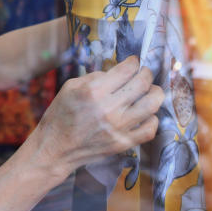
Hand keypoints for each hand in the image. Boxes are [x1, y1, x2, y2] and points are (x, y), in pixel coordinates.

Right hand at [28, 56, 163, 178]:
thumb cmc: (60, 115)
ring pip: (152, 104)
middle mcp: (108, 108)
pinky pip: (150, 129)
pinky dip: (153, 119)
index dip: (134, 62)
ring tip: (151, 91)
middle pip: (143, 83)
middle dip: (147, 73)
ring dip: (155, 93)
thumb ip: (96, 76)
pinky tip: (146, 114)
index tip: (134, 62)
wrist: (55, 148)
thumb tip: (118, 72)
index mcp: (94, 91)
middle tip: (144, 72)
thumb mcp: (70, 86)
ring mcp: (118, 128)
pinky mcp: (123, 143)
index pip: (127, 69)